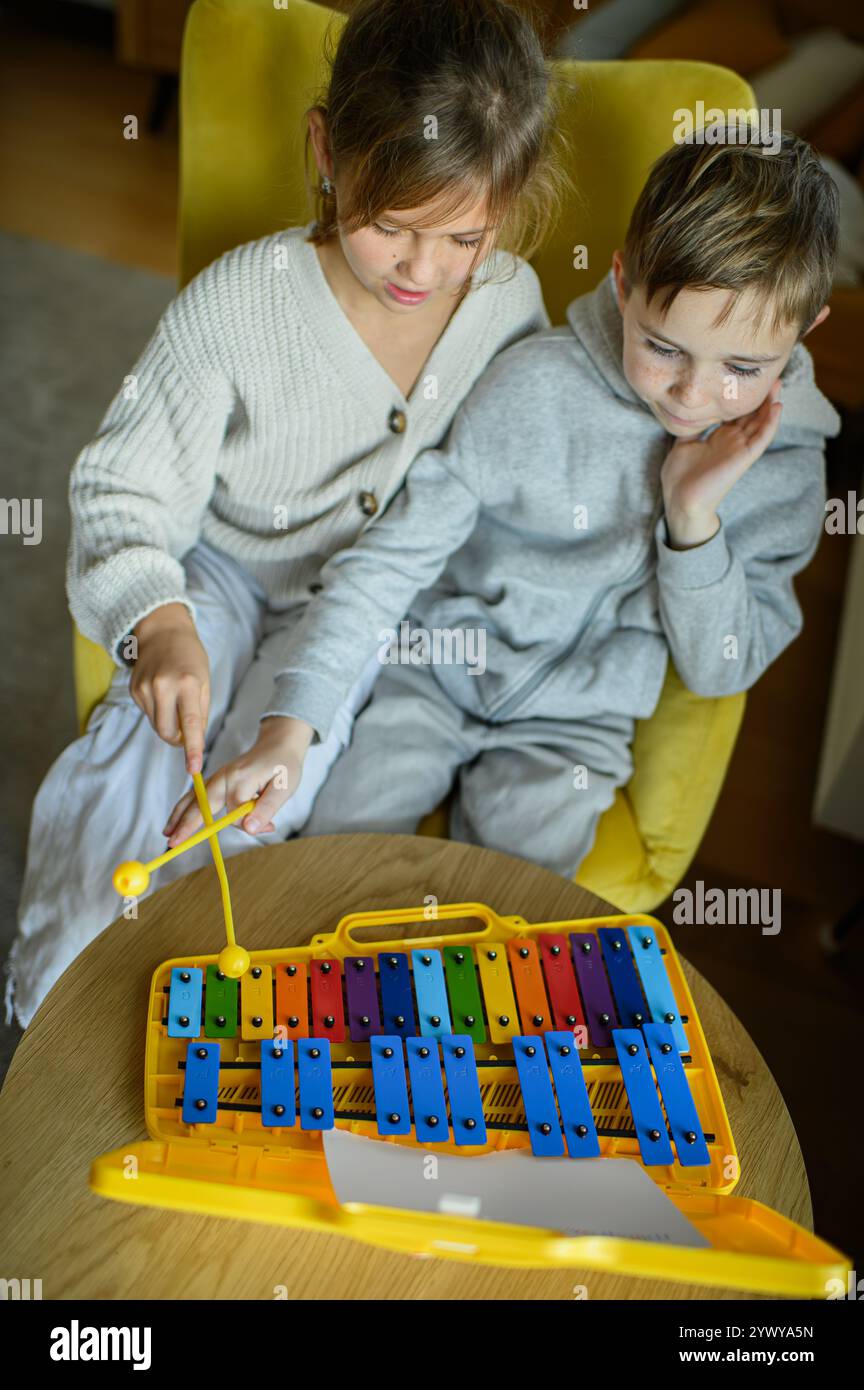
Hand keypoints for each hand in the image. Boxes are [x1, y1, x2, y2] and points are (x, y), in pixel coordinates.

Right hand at [130, 603, 209, 772]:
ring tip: (175, 702)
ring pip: (156, 726)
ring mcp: (144, 688)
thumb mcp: (204, 681)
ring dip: (168, 724)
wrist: (162, 632)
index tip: (194, 769)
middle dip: (178, 740)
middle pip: (167, 733)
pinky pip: (148, 714)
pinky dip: (158, 712)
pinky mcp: (133, 690)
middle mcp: (163, 686)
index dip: (192, 749)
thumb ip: (199, 713)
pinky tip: (162, 693)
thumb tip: (191, 741)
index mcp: (187, 683)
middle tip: (187, 732)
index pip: (190, 724)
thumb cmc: (190, 657)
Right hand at [163, 715, 314, 846]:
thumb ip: (266, 808)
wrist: (278, 745)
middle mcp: (223, 777)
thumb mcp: (283, 788)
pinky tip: (174, 821)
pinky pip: (196, 796)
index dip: (249, 823)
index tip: (269, 826)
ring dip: (179, 817)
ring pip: (194, 800)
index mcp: (240, 778)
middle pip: (202, 804)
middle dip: (186, 825)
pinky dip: (184, 809)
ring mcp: (217, 777)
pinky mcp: (215, 780)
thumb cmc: (284, 766)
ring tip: (167, 835)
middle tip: (173, 845)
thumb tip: (250, 829)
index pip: (235, 812)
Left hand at [661, 380, 782, 548]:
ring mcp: (739, 449)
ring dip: (770, 404)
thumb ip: (692, 427)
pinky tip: (778, 408)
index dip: (742, 396)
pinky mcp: (743, 458)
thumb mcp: (683, 444)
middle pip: (752, 414)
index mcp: (719, 437)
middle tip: (769, 374)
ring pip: (760, 423)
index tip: (745, 377)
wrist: (681, 500)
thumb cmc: (681, 477)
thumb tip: (689, 410)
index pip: (736, 413)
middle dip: (760, 395)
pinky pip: (761, 439)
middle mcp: (732, 441)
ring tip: (777, 384)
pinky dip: (771, 423)